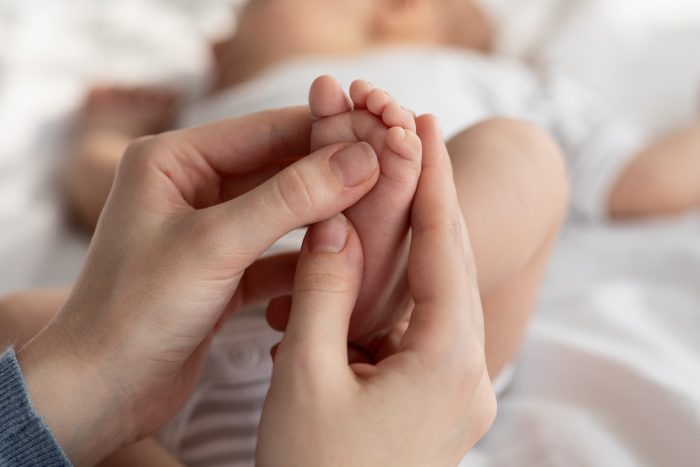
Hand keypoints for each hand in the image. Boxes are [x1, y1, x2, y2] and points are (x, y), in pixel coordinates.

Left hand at [16, 107, 381, 465]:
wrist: (100, 391)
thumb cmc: (136, 311)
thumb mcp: (215, 245)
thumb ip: (290, 198)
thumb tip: (360, 158)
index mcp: (173, 159)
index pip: (267, 129)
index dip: (327, 132)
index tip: (383, 138)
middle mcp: (191, 186)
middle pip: (279, 167)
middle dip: (333, 174)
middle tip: (390, 173)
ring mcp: (210, 229)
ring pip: (283, 211)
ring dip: (326, 216)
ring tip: (377, 214)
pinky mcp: (224, 269)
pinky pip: (277, 251)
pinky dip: (308, 257)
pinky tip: (344, 263)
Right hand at [257, 116, 495, 466]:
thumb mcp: (307, 377)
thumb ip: (324, 293)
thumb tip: (335, 223)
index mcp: (447, 362)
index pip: (446, 250)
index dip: (434, 183)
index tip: (426, 127)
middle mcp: (468, 372)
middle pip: (453, 267)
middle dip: (433, 200)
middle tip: (418, 138)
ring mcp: (456, 389)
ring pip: (438, 296)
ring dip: (415, 244)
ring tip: (393, 188)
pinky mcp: (436, 401)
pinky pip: (423, 327)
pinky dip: (401, 290)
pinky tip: (377, 265)